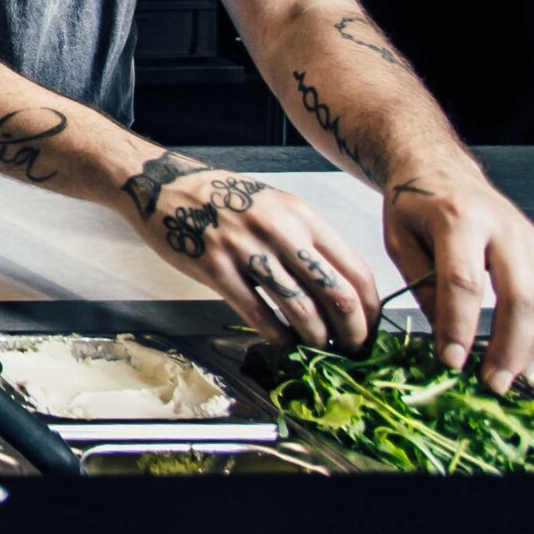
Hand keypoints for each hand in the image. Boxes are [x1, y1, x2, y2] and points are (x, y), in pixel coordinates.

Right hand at [123, 160, 380, 349]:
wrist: (160, 183)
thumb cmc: (220, 197)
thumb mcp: (273, 205)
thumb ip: (306, 240)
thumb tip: (339, 288)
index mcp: (301, 215)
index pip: (355, 270)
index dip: (371, 310)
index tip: (372, 330)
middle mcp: (279, 230)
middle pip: (335, 294)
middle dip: (352, 332)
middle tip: (353, 349)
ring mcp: (246, 249)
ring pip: (301, 310)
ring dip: (316, 339)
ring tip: (318, 349)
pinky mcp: (215, 268)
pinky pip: (258, 314)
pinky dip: (277, 337)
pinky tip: (283, 343)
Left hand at [383, 166, 533, 391]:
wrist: (440, 171)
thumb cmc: (415, 207)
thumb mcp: (399, 242)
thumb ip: (423, 287)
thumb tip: (447, 338)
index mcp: (458, 219)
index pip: (464, 281)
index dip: (459, 326)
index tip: (450, 361)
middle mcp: (504, 227)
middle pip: (521, 296)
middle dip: (508, 347)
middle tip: (492, 381)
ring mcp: (532, 239)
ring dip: (532, 348)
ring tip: (508, 376)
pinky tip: (528, 355)